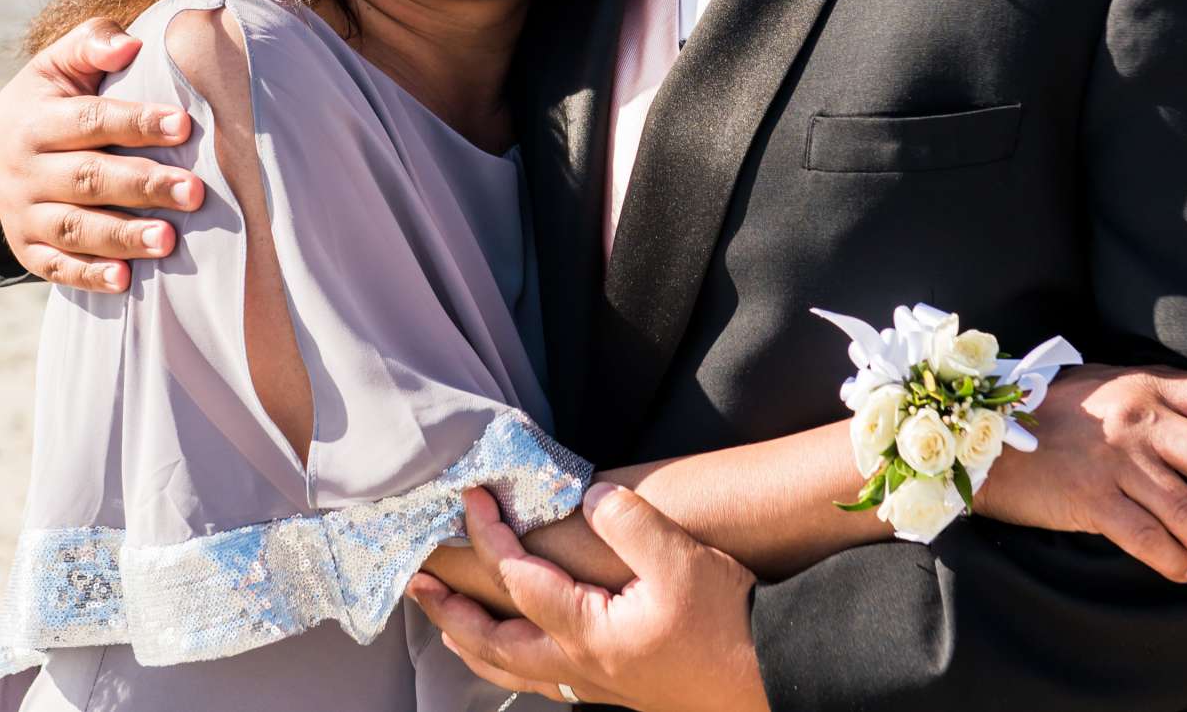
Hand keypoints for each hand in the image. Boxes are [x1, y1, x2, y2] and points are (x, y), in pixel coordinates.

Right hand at [0, 17, 203, 290]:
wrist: (2, 146)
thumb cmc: (54, 98)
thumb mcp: (62, 63)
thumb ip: (93, 44)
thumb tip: (128, 47)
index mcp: (35, 119)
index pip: (91, 121)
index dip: (137, 123)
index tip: (185, 124)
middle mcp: (23, 169)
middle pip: (89, 179)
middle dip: (143, 186)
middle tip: (195, 192)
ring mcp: (22, 213)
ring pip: (75, 228)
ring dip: (122, 237)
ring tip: (168, 241)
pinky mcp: (27, 249)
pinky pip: (56, 267)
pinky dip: (89, 276)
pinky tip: (125, 281)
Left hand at [407, 485, 767, 711]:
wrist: (770, 677)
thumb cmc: (727, 623)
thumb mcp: (680, 561)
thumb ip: (630, 523)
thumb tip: (589, 497)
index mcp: (587, 631)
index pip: (517, 580)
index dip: (488, 535)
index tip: (470, 498)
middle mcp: (581, 666)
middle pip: (494, 644)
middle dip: (450, 612)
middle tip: (417, 585)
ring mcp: (598, 684)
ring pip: (517, 670)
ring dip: (475, 644)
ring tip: (448, 626)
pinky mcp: (618, 689)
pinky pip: (546, 679)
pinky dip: (514, 664)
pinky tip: (520, 653)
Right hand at [969, 365, 1186, 586]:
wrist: (981, 436)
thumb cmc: (1045, 412)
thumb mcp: (1103, 387)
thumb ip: (1152, 401)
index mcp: (1146, 386)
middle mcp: (1139, 419)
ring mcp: (1115, 460)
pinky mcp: (1090, 498)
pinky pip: (1149, 538)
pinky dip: (1176, 560)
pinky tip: (1186, 571)